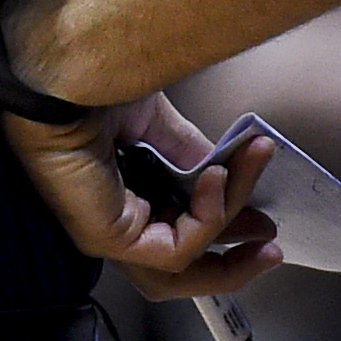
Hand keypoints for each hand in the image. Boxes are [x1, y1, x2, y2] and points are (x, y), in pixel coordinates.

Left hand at [2, 91, 281, 301]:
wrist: (67, 72)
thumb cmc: (97, 86)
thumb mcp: (162, 126)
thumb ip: (193, 158)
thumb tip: (228, 177)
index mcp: (121, 193)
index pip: (176, 232)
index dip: (224, 229)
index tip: (264, 217)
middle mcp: (111, 219)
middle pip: (180, 269)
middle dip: (232, 263)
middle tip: (273, 247)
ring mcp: (107, 233)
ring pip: (181, 267)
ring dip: (229, 246)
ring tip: (263, 227)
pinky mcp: (108, 237)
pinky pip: (173, 250)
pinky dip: (206, 221)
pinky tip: (215, 180)